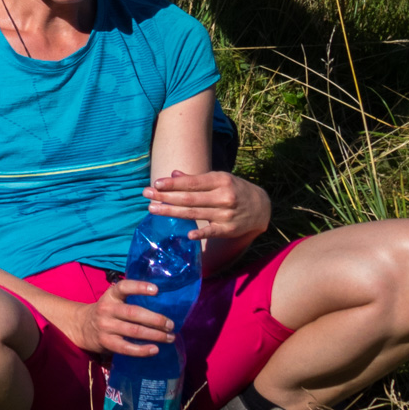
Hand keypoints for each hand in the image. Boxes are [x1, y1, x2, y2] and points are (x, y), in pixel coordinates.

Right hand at [64, 280, 176, 357]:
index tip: (156, 290)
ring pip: (134, 331)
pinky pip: (126, 348)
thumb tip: (162, 305)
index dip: (139, 287)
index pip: (124, 287)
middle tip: (171, 324)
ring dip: (155, 335)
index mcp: (111, 296)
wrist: (81, 327)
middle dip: (155, 319)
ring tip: (169, 337)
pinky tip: (154, 349)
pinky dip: (142, 350)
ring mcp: (106, 326)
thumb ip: (129, 300)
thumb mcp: (112, 300)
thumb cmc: (106, 312)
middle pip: (134, 313)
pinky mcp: (106, 342)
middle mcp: (107, 309)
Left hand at [142, 169, 270, 241]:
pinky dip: (201, 234)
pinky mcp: (229, 229)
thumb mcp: (219, 179)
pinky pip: (212, 232)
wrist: (261, 207)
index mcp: (220, 180)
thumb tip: (172, 174)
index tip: (156, 184)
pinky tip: (188, 235)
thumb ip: (196, 179)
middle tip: (147, 195)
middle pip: (190, 198)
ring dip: (172, 212)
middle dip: (166, 196)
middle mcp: (224, 196)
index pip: (192, 182)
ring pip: (195, 213)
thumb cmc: (234, 189)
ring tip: (153, 209)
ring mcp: (227, 214)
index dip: (173, 184)